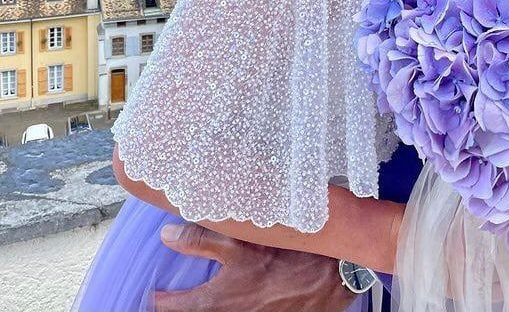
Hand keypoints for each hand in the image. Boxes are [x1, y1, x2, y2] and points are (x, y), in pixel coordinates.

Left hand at [153, 224, 354, 311]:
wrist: (325, 280)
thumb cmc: (281, 258)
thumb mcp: (238, 244)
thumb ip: (199, 240)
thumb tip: (165, 235)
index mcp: (215, 302)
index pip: (176, 307)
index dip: (160, 301)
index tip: (151, 296)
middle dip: (180, 307)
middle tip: (167, 301)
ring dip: (205, 308)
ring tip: (198, 300)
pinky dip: (226, 306)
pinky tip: (231, 297)